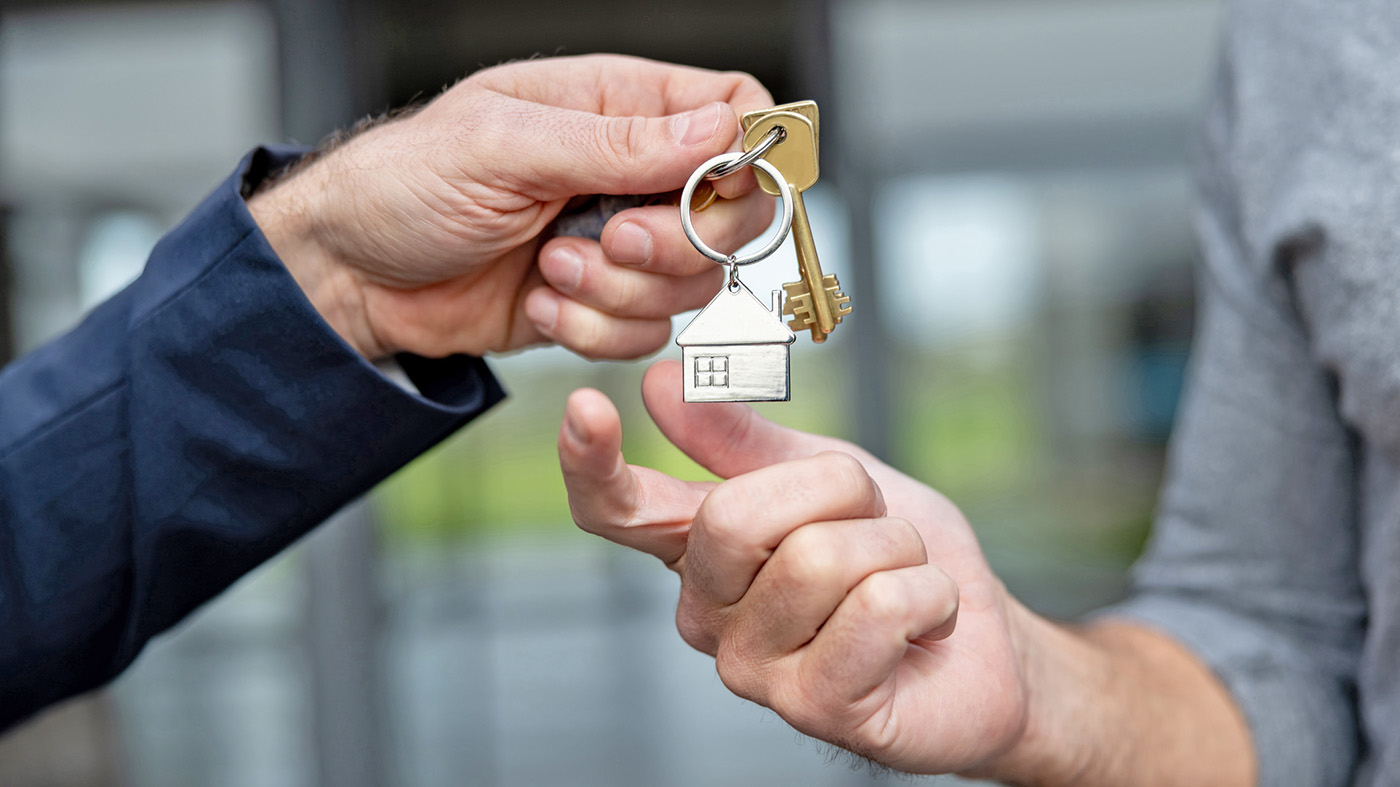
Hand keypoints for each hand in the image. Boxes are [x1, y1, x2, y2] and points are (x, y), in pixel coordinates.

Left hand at [248, 55, 772, 359]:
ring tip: (546, 266)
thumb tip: (720, 128)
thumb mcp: (503, 145)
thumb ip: (617, 143)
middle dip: (678, 243)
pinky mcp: (599, 302)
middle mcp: (631, 172)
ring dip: (618, 291)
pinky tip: (537, 300)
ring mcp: (619, 242)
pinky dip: (591, 329)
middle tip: (608, 236)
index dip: (747, 154)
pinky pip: (645, 334)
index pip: (733, 108)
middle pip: (733, 214)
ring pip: (692, 285)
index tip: (713, 190)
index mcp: (617, 105)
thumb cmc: (404, 183)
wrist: (350, 274)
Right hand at [556, 360, 1032, 773]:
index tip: (587, 408)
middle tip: (872, 521)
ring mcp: (753, 669)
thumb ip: (742, 437)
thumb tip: (659, 384)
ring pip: (821, 559)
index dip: (591, 464)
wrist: (983, 642)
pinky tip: (924, 624)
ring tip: (901, 578)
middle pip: (735, 517)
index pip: (616, 511)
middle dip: (838, 493)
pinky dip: (928, 595)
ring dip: (895, 548)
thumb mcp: (824, 474)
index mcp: (699, 550)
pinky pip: (877, 607)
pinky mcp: (814, 706)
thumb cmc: (895, 558)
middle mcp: (707, 613)